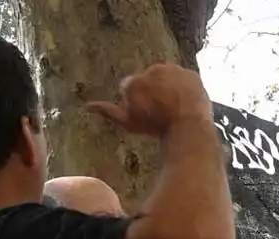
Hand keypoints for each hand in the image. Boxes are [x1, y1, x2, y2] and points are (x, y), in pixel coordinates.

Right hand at [87, 63, 210, 135]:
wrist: (187, 127)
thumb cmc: (155, 127)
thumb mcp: (128, 122)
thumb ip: (108, 111)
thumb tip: (87, 106)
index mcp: (134, 81)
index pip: (130, 87)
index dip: (138, 102)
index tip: (147, 114)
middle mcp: (152, 70)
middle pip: (149, 80)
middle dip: (153, 92)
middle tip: (162, 112)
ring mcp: (173, 70)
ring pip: (168, 78)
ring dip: (170, 89)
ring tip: (175, 108)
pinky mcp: (191, 73)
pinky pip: (186, 80)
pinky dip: (186, 89)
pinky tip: (186, 103)